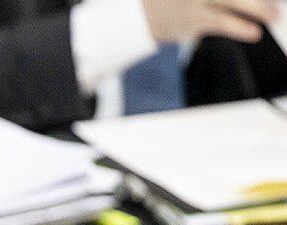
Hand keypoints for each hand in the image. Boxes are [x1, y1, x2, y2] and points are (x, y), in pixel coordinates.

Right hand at [143, 0, 278, 42]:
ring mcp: (195, 0)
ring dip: (257, 9)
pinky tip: (252, 32)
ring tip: (272, 16)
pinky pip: (221, 23)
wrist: (140, 16)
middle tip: (276, 6)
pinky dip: (239, 28)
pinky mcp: (192, 19)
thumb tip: (257, 3)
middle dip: (258, 0)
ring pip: (232, 2)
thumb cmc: (174, 0)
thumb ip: (220, 0)